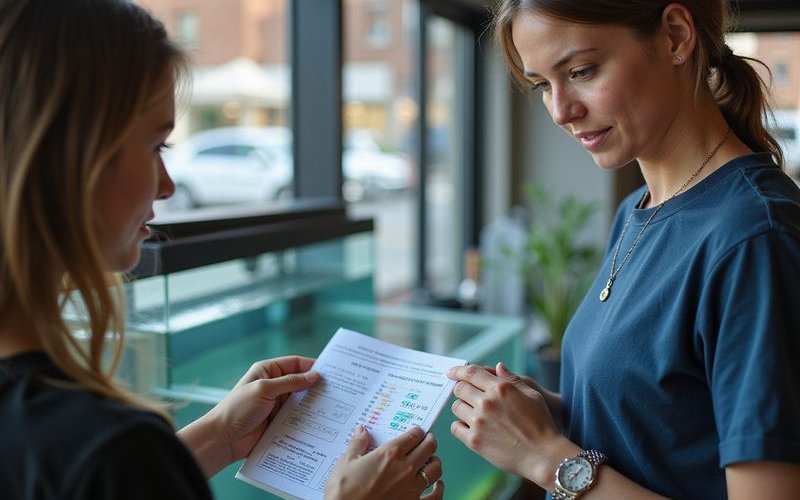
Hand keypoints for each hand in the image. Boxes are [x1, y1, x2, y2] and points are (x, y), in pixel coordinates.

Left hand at [179, 356, 319, 476]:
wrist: (223, 439)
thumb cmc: (238, 409)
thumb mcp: (264, 389)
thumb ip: (290, 382)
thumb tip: (314, 376)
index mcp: (268, 371)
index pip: (295, 364)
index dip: (312, 366)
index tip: (331, 371)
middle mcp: (274, 386)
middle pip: (300, 382)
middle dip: (316, 386)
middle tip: (337, 390)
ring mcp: (277, 405)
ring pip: (301, 401)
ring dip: (313, 404)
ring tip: (332, 406)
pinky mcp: (279, 422)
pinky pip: (297, 417)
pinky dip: (307, 418)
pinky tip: (319, 421)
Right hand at [324, 426, 443, 499]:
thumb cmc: (343, 491)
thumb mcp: (345, 463)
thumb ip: (357, 444)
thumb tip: (361, 431)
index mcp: (389, 454)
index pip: (413, 436)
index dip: (417, 431)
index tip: (417, 431)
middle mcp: (405, 468)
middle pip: (428, 448)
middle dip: (430, 441)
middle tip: (427, 439)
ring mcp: (411, 488)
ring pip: (435, 469)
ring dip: (435, 462)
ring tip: (430, 459)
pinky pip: (435, 496)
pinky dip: (439, 489)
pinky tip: (438, 485)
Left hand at [446, 362, 573, 485]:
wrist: (543, 456)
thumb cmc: (541, 424)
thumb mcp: (532, 395)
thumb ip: (512, 379)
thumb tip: (497, 366)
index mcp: (500, 388)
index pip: (471, 373)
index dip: (457, 370)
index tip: (450, 373)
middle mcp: (487, 402)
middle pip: (460, 389)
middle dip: (461, 390)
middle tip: (467, 396)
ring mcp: (479, 422)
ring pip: (456, 407)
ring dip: (462, 408)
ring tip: (474, 414)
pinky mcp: (475, 440)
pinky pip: (455, 428)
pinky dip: (460, 426)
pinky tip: (470, 428)